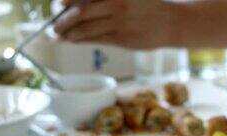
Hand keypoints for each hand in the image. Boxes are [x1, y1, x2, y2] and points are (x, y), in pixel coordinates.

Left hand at [54, 0, 178, 48]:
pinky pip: (96, 40)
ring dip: (69, 33)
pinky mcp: (123, 38)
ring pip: (87, 28)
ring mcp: (120, 22)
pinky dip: (81, 40)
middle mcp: (117, 3)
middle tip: (54, 25)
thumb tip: (74, 3)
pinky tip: (72, 40)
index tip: (58, 3)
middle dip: (63, 20)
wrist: (172, 21)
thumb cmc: (146, 5)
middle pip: (82, 11)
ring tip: (59, 35)